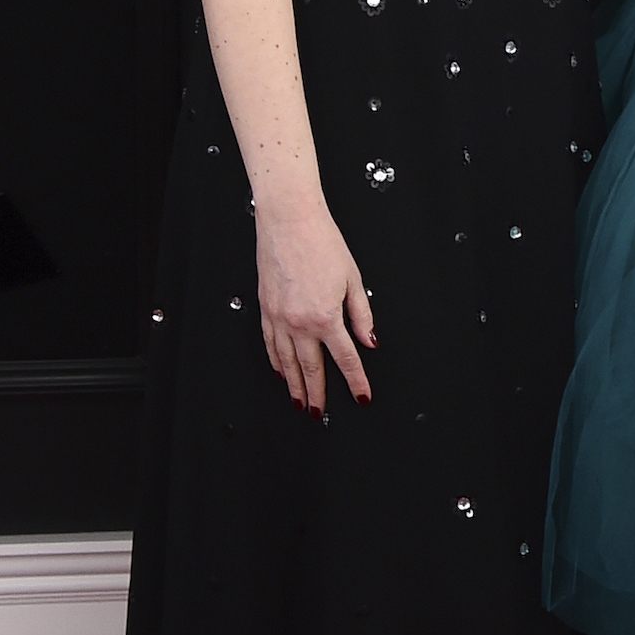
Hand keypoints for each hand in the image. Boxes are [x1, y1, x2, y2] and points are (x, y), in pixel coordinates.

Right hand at [255, 203, 373, 414]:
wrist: (290, 221)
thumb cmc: (322, 242)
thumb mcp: (353, 279)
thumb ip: (361, 315)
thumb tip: (369, 340)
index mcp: (326, 316)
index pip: (346, 358)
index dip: (355, 381)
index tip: (361, 396)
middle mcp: (299, 322)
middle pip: (311, 367)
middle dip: (316, 394)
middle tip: (318, 412)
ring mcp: (279, 317)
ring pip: (286, 361)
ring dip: (293, 385)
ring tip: (298, 402)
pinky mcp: (265, 308)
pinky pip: (270, 343)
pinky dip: (275, 361)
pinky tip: (280, 371)